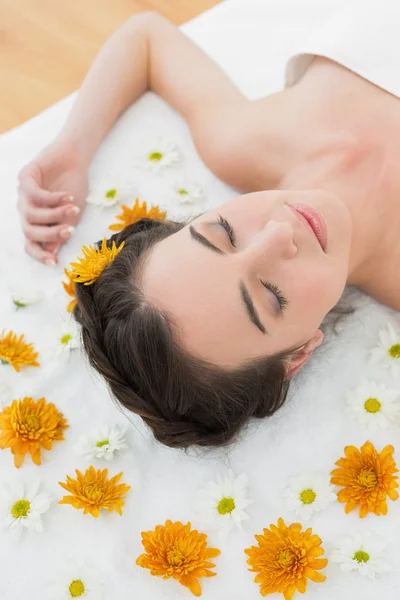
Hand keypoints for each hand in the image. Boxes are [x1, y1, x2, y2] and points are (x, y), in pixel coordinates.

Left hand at [17, 138, 88, 263]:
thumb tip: (53, 253)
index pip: (31, 244)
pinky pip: (34, 195)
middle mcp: (27, 210)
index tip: (55, 262)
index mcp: (36, 222)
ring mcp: (23, 195)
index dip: (40, 255)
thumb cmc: (74, 187)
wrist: (75, 159)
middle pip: (30, 231)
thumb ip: (61, 233)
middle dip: (50, 234)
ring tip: (73, 208)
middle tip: (70, 231)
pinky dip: (52, 198)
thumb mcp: (71, 215)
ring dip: (54, 214)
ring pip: (32, 215)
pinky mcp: (25, 178)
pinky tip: (67, 196)